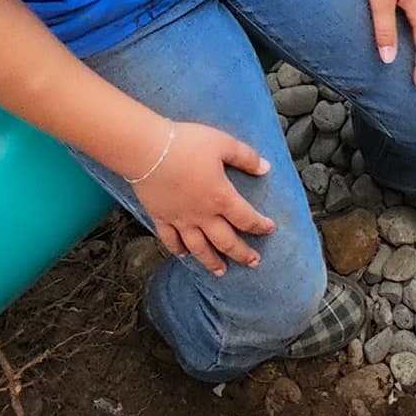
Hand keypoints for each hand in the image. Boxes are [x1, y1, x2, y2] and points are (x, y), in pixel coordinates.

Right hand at [128, 118, 274, 272]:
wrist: (146, 151)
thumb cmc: (186, 144)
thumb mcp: (223, 144)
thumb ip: (245, 157)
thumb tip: (265, 168)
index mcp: (221, 197)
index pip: (246, 218)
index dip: (260, 226)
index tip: (269, 229)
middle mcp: (202, 215)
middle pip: (226, 241)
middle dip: (242, 254)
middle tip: (253, 262)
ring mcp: (180, 219)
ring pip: (199, 248)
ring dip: (212, 261)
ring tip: (221, 271)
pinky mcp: (160, 217)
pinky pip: (170, 240)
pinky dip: (178, 250)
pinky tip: (183, 256)